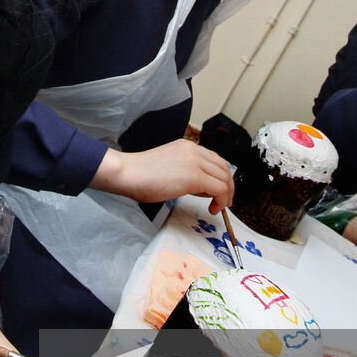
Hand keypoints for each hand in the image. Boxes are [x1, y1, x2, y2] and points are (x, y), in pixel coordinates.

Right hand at [91, 140, 234, 212]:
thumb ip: (185, 171)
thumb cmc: (140, 174)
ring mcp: (195, 162)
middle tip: (224, 202)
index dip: (221, 177)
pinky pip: (220, 189)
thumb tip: (199, 187)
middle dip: (228, 186)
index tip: (219, 192)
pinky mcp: (195, 176)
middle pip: (224, 167)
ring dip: (226, 195)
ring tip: (218, 207)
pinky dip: (221, 201)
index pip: (215, 159)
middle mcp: (194, 150)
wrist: (128, 173)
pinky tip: (212, 209)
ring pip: (225, 178)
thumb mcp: (168, 166)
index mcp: (187, 146)